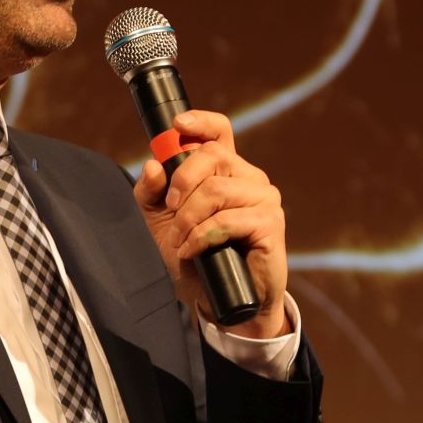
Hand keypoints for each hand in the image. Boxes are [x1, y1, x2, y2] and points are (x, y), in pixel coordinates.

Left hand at [131, 109, 289, 338]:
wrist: (218, 300)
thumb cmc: (194, 257)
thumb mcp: (160, 223)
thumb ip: (151, 193)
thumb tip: (153, 165)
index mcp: (225, 171)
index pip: (219, 132)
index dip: (201, 122)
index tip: (177, 126)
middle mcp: (248, 178)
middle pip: (212, 155)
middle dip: (182, 182)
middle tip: (170, 210)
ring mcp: (263, 199)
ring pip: (216, 189)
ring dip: (188, 218)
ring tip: (181, 241)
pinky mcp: (270, 223)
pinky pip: (227, 219)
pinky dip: (202, 236)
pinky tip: (193, 251)